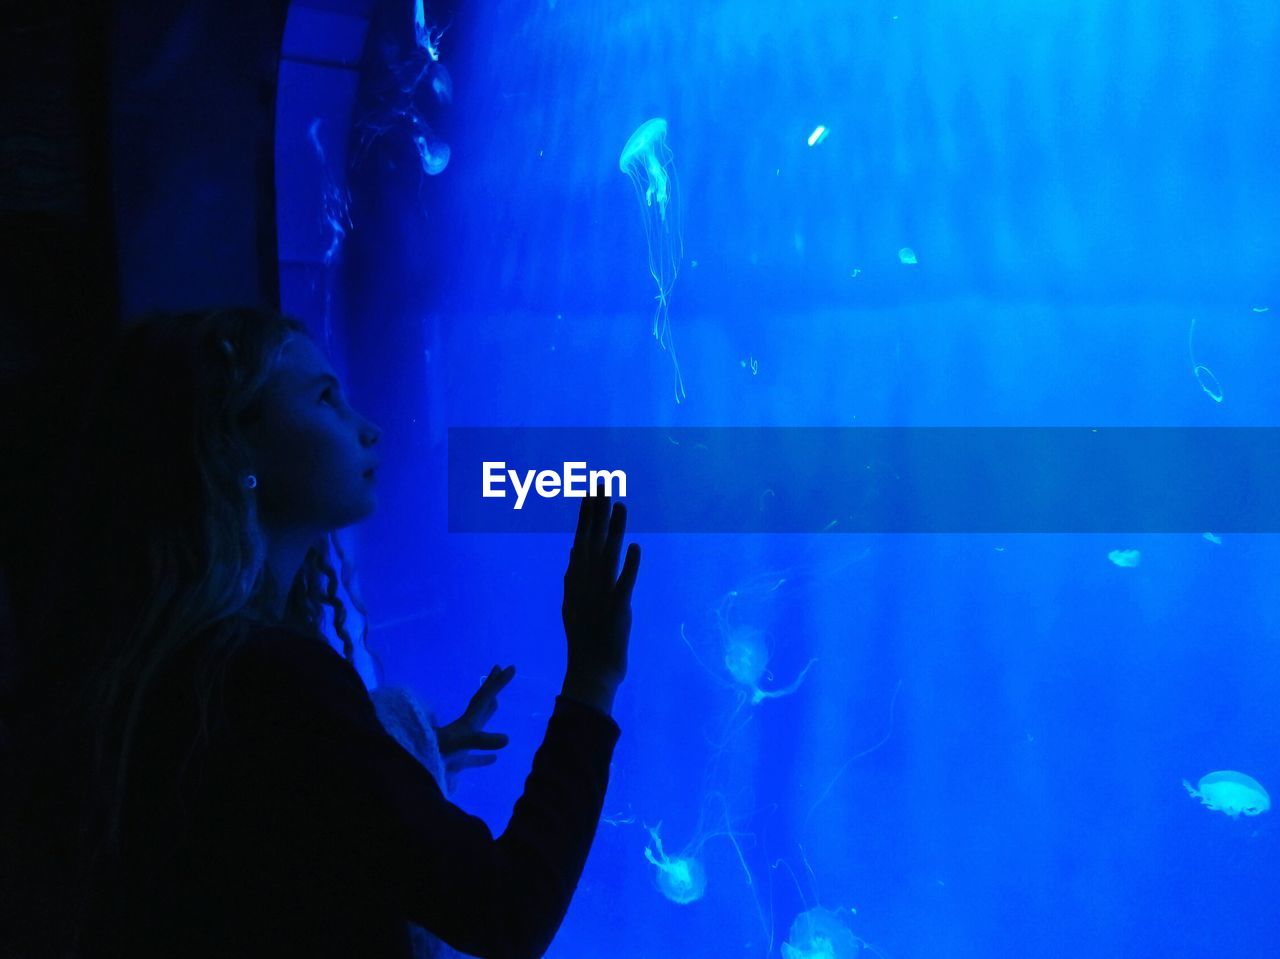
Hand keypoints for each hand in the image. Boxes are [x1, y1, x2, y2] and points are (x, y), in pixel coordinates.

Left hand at [434, 665, 514, 775]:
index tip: (511, 667)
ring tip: (496, 701)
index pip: (485, 697)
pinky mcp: (458, 760)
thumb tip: (507, 738)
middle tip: (500, 669)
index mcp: (468, 720)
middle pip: (482, 702)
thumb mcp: (461, 743)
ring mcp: (461, 742)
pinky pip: (475, 756)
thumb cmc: (437, 751)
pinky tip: (493, 759)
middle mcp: (466, 726)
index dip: (498, 683)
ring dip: (488, 710)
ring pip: (479, 721)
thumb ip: (482, 740)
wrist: (415, 767)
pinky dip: (485, 756)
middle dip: (492, 686)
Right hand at [561, 483, 640, 700]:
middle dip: (598, 510)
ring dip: (614, 528)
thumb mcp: (573, 601)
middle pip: (593, 538)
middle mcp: (586, 581)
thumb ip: (574, 574)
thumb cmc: (585, 637)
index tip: (592, 491)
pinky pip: (624, 582)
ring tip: (621, 504)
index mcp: (577, 578)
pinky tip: (635, 546)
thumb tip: (574, 548)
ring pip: (608, 554)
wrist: (590, 670)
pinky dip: (629, 565)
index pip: (582, 539)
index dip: (587, 515)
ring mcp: (601, 594)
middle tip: (604, 482)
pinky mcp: (617, 608)